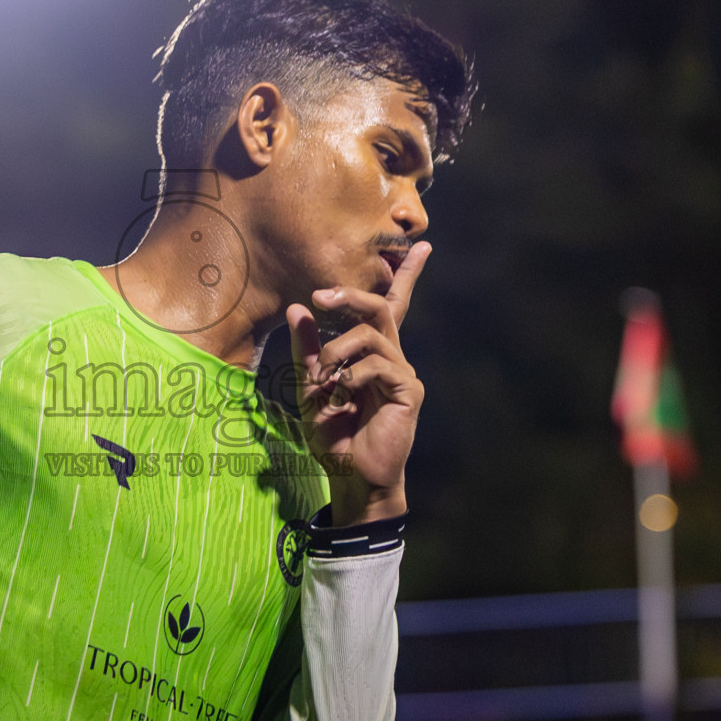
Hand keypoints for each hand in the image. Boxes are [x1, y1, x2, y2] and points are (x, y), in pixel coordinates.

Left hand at [285, 241, 429, 526]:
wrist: (349, 475)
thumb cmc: (334, 434)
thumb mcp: (310, 387)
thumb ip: (307, 349)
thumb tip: (298, 307)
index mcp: (372, 353)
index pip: (390, 306)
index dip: (407, 275)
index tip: (422, 245)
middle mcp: (392, 357)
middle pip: (382, 307)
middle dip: (352, 294)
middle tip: (321, 296)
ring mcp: (402, 374)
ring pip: (374, 334)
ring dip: (338, 349)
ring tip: (324, 377)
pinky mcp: (408, 392)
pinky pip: (379, 365)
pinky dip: (352, 375)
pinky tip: (342, 395)